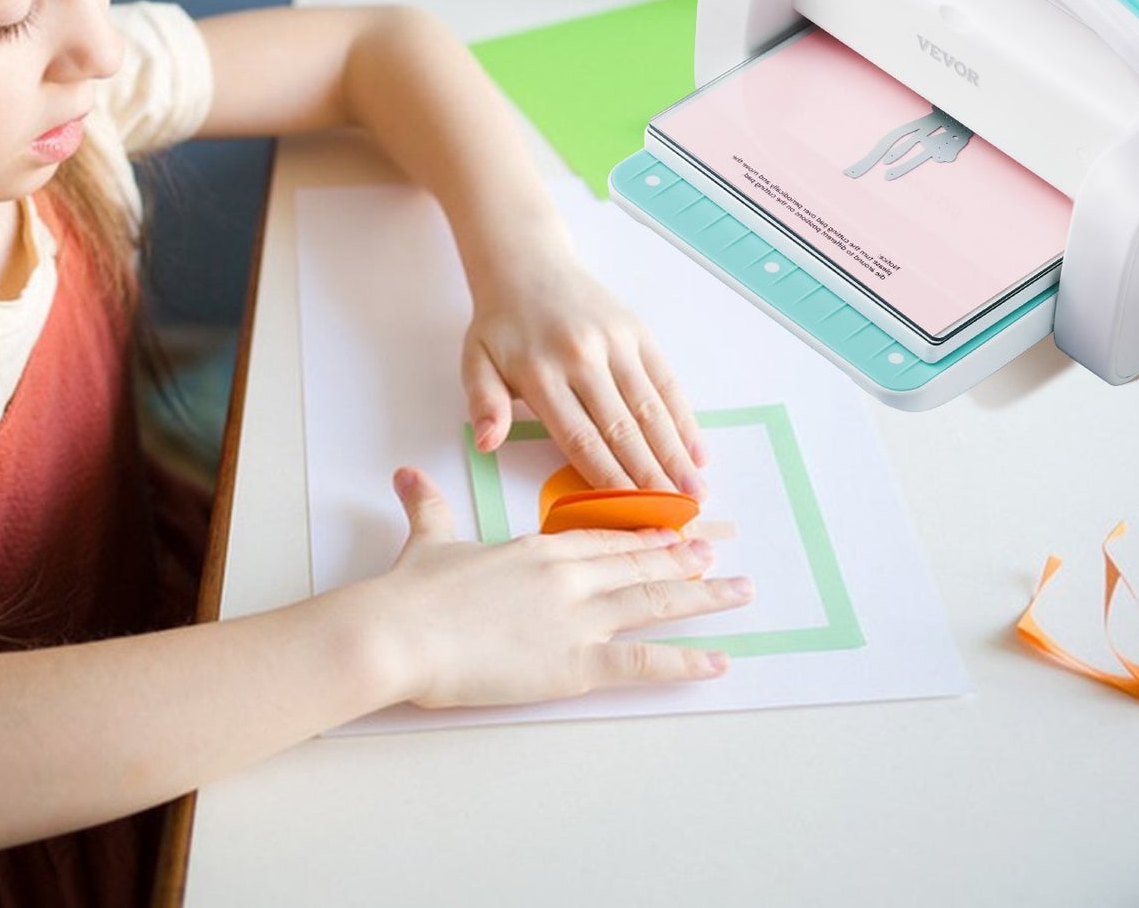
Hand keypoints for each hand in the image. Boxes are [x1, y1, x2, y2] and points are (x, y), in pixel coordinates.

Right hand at [373, 469, 750, 708]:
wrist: (398, 631)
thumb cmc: (411, 592)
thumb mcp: (428, 539)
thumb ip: (428, 507)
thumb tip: (407, 475)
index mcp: (540, 547)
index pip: (608, 533)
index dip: (648, 528)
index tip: (681, 521)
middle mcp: (570, 574)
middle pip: (642, 559)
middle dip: (689, 552)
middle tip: (727, 543)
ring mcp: (577, 617)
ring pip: (655, 600)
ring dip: (702, 594)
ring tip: (740, 588)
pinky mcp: (574, 663)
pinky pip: (642, 661)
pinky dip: (684, 662)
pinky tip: (717, 662)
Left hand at [461, 253, 706, 496]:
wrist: (528, 263)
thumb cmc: (502, 325)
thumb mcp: (475, 362)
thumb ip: (483, 404)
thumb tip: (487, 443)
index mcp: (540, 374)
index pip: (580, 439)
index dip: (609, 481)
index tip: (632, 516)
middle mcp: (582, 358)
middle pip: (622, 429)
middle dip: (652, 477)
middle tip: (677, 515)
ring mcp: (615, 342)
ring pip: (650, 407)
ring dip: (675, 453)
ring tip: (696, 490)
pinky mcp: (637, 331)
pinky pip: (665, 380)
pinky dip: (683, 417)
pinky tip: (696, 449)